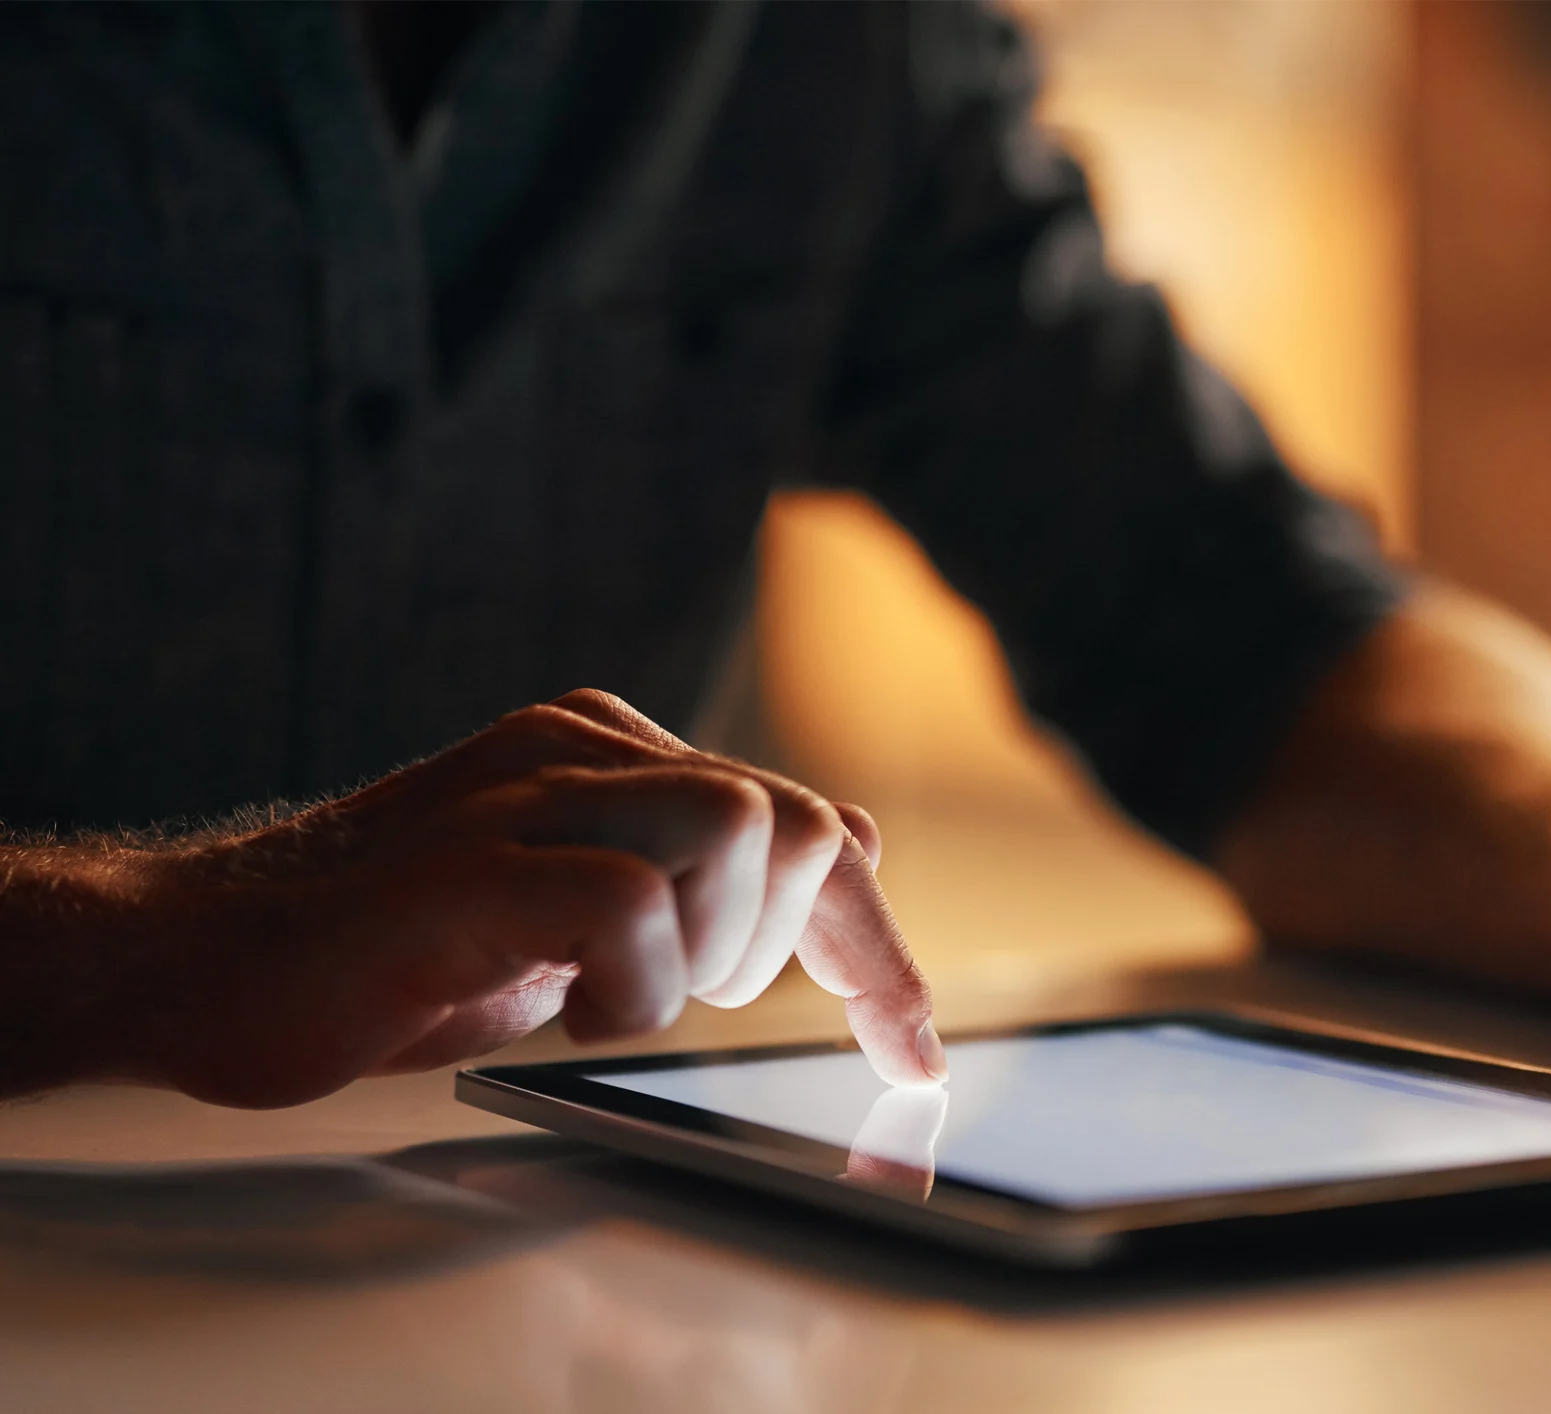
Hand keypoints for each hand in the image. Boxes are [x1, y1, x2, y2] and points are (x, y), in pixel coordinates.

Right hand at [105, 690, 945, 1106]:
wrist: (195, 958)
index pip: (800, 819)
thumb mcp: (575, 921)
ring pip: (736, 828)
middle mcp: (580, 749)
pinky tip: (560, 1009)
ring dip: (713, 952)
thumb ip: (698, 876)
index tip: (913, 1044)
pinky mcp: (471, 863)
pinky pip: (628, 903)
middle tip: (700, 1002)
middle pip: (794, 816)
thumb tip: (845, 838)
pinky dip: (629, 986)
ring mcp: (525, 794)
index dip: (873, 936)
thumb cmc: (388, 952)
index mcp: (609, 753)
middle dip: (803, 945)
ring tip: (620, 996)